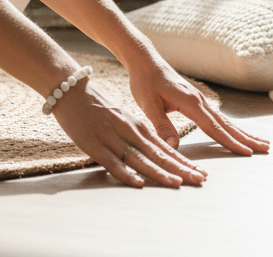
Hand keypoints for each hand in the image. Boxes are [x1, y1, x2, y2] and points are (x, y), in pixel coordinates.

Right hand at [50, 78, 209, 187]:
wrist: (70, 89)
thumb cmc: (96, 105)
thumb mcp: (122, 117)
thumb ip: (138, 134)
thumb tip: (156, 152)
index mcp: (137, 125)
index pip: (166, 148)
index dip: (184, 162)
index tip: (201, 173)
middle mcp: (129, 131)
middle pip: (159, 154)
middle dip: (181, 169)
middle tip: (200, 180)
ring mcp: (112, 138)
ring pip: (140, 159)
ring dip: (159, 172)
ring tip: (177, 183)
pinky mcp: (94, 145)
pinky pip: (113, 163)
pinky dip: (127, 173)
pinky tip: (139, 183)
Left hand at [128, 56, 270, 155]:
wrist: (145, 61)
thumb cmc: (145, 82)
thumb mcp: (148, 105)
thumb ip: (162, 126)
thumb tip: (174, 148)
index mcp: (191, 103)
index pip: (214, 127)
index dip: (230, 142)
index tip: (247, 153)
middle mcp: (200, 101)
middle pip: (227, 124)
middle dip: (247, 138)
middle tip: (266, 149)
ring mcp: (201, 100)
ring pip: (226, 120)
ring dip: (243, 132)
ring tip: (261, 143)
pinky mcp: (197, 100)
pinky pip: (218, 117)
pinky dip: (231, 127)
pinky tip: (237, 133)